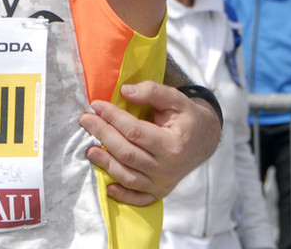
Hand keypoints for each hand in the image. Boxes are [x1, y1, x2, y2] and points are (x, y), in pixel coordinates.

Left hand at [79, 81, 221, 205]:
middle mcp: (168, 168)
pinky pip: (138, 198)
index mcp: (173, 145)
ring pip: (128, 176)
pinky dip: (122, 194)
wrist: (204, 140)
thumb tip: (125, 91)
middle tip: (85, 120)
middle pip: (127, 153)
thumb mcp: (176, 99)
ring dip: (106, 163)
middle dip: (103, 135)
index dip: (113, 117)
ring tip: (89, 150)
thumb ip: (152, 91)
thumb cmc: (187, 118)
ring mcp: (163, 183)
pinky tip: (107, 186)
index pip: (135, 132)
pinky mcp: (159, 192)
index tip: (96, 105)